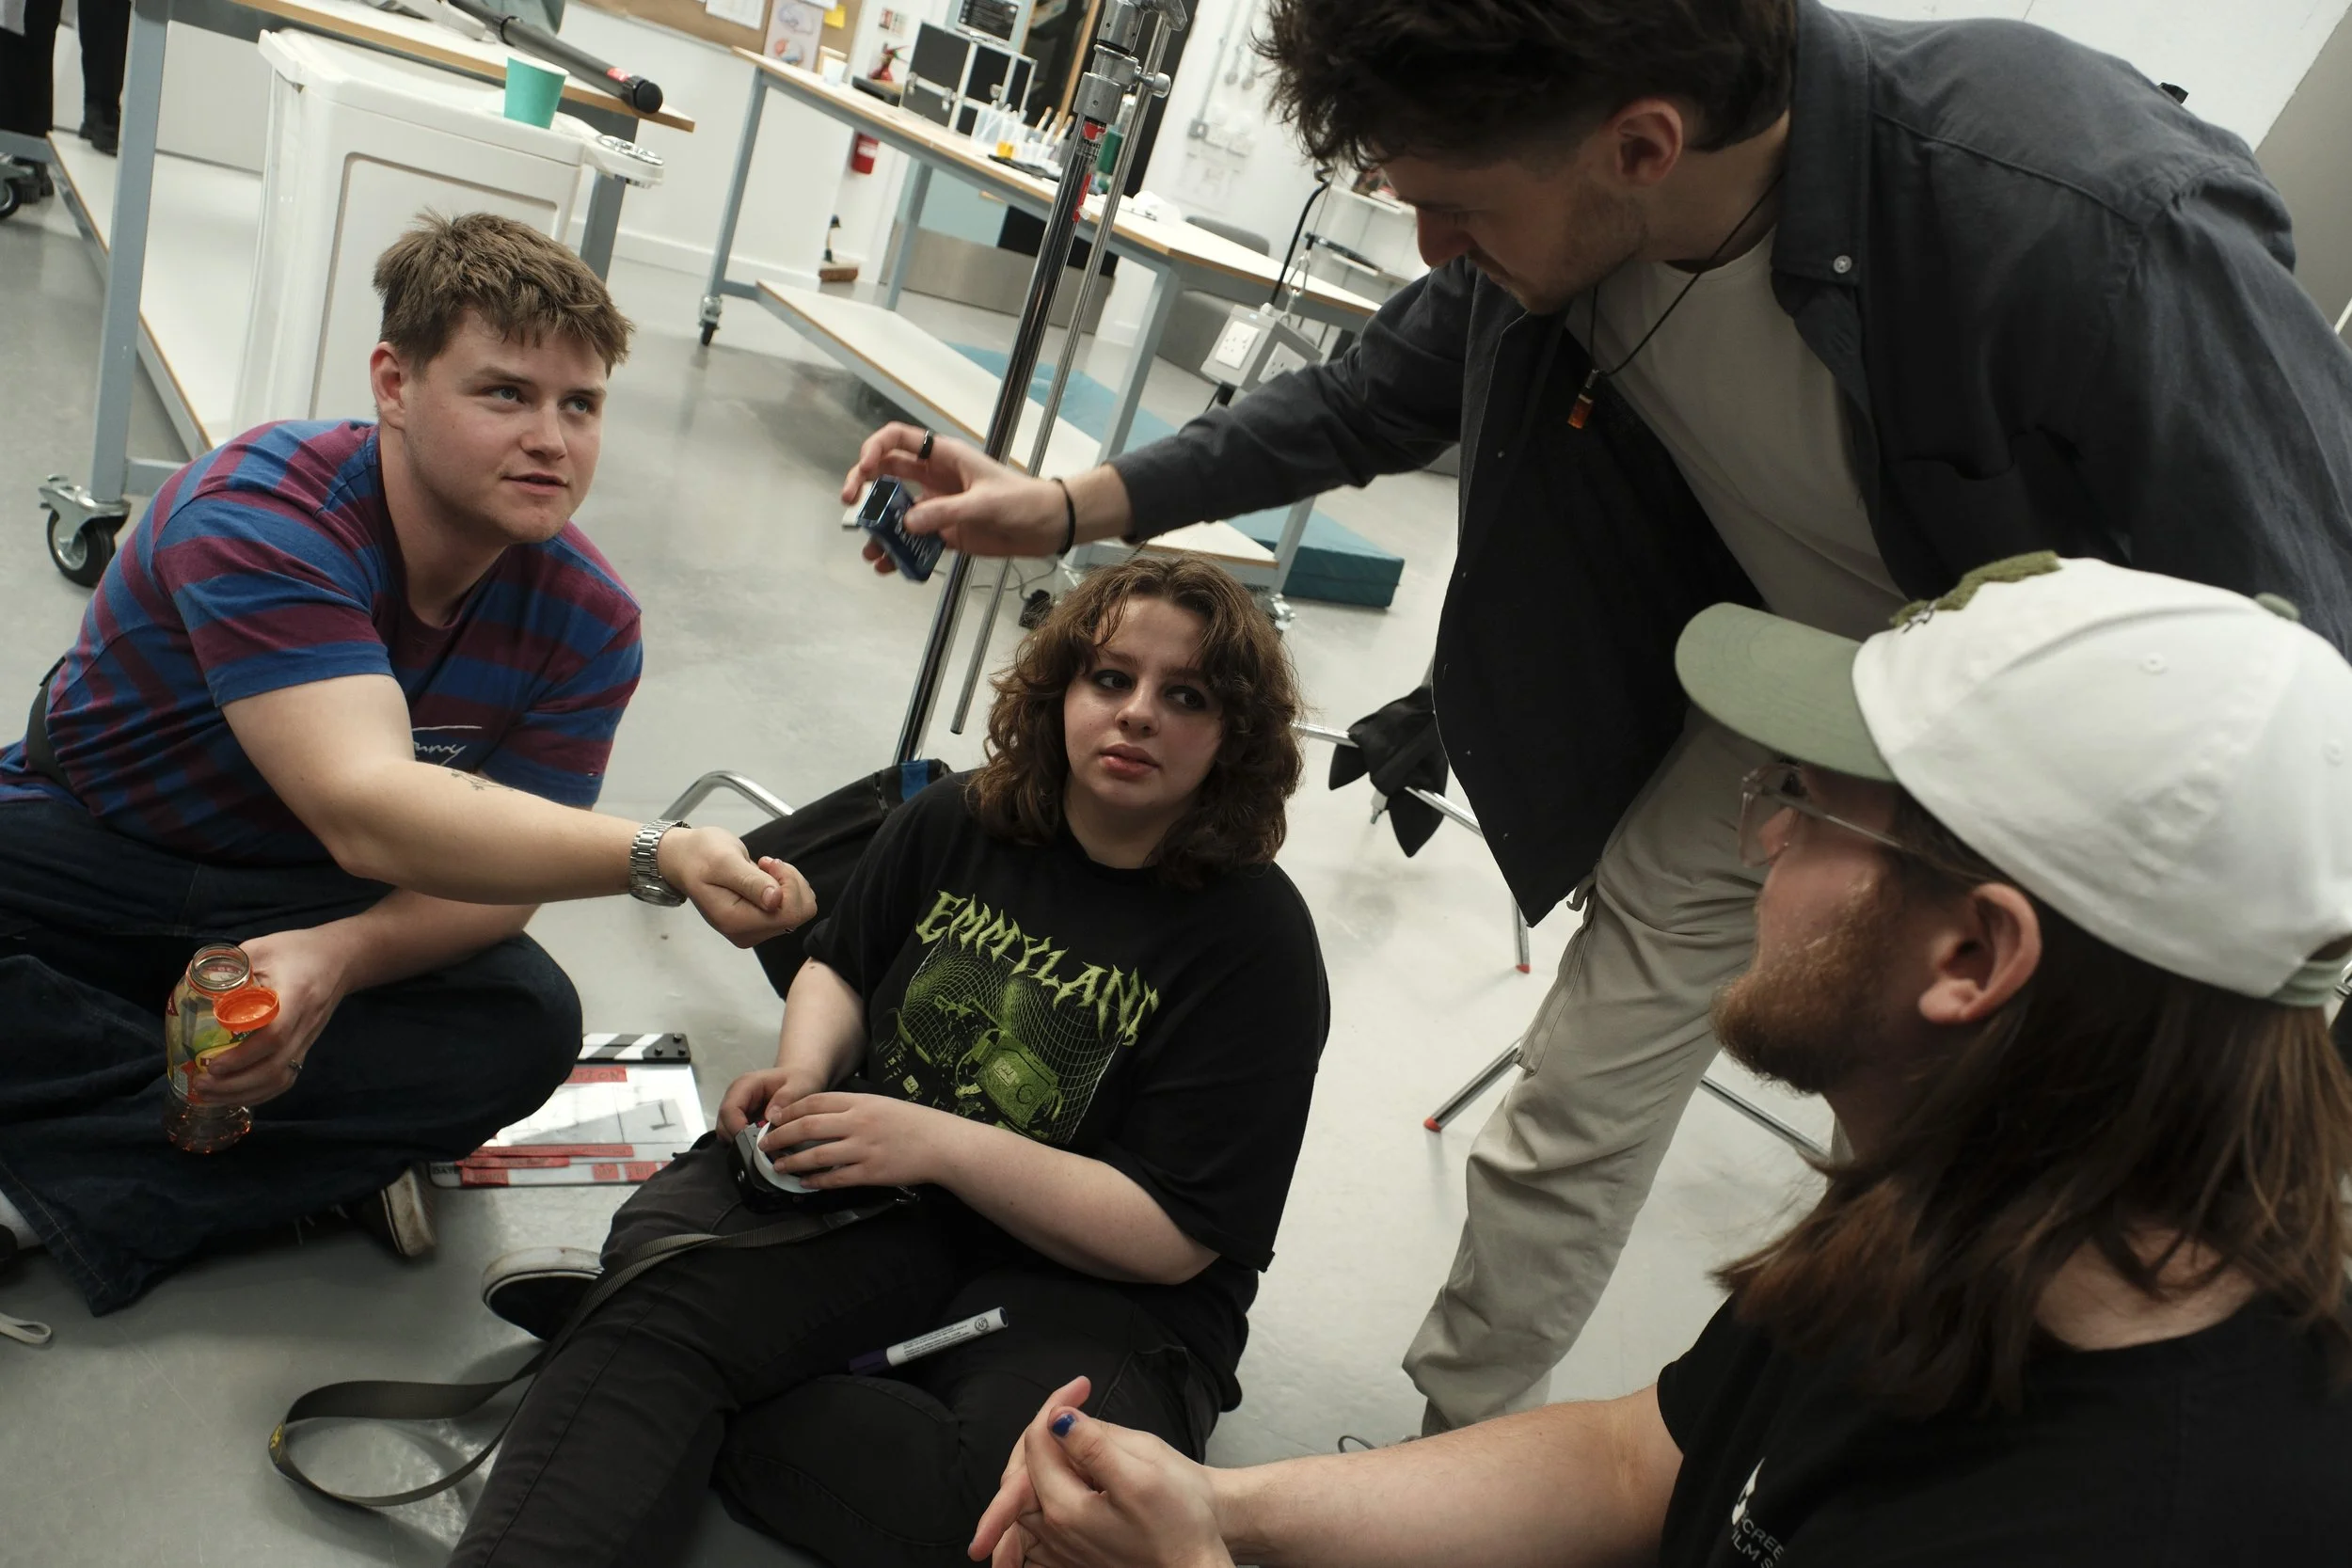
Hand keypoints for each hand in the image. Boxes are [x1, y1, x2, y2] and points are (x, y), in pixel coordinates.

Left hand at [192, 925, 351, 1106]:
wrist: (341, 958)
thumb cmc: (298, 949)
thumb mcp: (261, 948)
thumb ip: (230, 968)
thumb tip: (191, 988)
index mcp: (296, 994)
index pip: (274, 1035)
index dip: (243, 1055)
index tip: (212, 1064)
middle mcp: (305, 1023)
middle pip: (276, 1067)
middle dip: (235, 1084)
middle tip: (201, 1084)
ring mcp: (307, 1039)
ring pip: (281, 1079)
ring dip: (244, 1093)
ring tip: (210, 1095)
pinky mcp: (305, 1047)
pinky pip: (285, 1079)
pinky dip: (259, 1093)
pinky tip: (234, 1095)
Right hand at [658, 825, 816, 947]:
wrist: (686, 860)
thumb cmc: (701, 856)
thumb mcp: (724, 862)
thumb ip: (751, 882)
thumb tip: (775, 901)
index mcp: (736, 922)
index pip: (789, 913)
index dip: (789, 884)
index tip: (769, 863)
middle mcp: (747, 934)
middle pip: (797, 914)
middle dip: (790, 882)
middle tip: (767, 863)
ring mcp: (754, 931)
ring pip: (797, 911)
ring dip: (788, 883)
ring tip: (762, 868)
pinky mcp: (759, 924)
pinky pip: (790, 909)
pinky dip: (786, 888)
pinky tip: (765, 876)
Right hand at [717, 1059, 834, 1137]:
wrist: (799, 1078)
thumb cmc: (797, 1079)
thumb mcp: (798, 1085)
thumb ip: (786, 1098)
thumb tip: (770, 1116)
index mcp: (745, 1085)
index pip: (729, 1110)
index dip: (736, 1128)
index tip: (754, 1142)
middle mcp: (735, 1096)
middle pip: (723, 1124)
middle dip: (739, 1139)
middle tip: (761, 1148)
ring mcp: (736, 1108)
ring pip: (726, 1132)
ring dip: (742, 1143)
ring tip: (763, 1146)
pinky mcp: (740, 1119)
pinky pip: (735, 1135)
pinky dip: (746, 1143)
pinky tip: (762, 1143)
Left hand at [762, 1090, 972, 1189]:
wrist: (942, 1144)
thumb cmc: (913, 1123)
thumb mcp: (882, 1104)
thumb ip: (853, 1107)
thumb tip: (820, 1116)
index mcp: (860, 1101)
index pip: (814, 1102)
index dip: (788, 1111)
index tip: (773, 1120)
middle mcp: (858, 1122)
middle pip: (807, 1126)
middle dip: (780, 1136)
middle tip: (765, 1145)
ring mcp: (863, 1148)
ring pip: (815, 1154)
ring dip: (792, 1162)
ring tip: (778, 1167)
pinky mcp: (870, 1172)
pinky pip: (834, 1177)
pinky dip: (815, 1181)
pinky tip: (805, 1182)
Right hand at [840, 422, 1068, 572]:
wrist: (1050, 526)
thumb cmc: (1023, 501)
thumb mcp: (985, 502)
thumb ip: (946, 511)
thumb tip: (906, 524)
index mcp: (943, 457)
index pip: (898, 439)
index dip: (875, 449)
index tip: (865, 471)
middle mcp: (934, 478)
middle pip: (887, 475)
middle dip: (865, 490)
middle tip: (851, 509)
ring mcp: (938, 506)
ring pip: (897, 513)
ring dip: (879, 529)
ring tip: (871, 551)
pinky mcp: (945, 532)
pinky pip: (914, 541)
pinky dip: (899, 553)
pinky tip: (888, 567)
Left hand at [970, 1377, 1231, 1567]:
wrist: (1197, 1563)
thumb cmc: (1181, 1523)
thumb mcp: (1143, 1473)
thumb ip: (1094, 1445)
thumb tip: (1058, 1419)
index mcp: (1065, 1509)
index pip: (1037, 1443)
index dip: (1058, 1405)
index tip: (1083, 1386)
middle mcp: (1053, 1532)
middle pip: (1025, 1466)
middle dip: (1046, 1426)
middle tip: (1077, 1399)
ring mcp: (1060, 1545)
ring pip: (1034, 1486)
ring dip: (1048, 1451)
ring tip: (1076, 1427)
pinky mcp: (1072, 1550)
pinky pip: (1045, 1508)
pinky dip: (1053, 1478)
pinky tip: (1078, 1465)